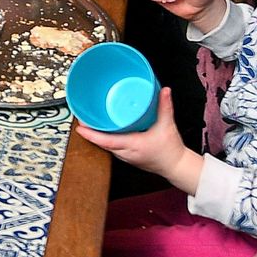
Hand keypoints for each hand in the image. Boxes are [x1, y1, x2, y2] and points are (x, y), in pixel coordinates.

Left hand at [75, 88, 202, 190]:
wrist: (175, 166)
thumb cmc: (170, 151)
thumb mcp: (168, 125)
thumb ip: (165, 107)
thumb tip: (164, 91)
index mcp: (133, 146)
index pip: (107, 141)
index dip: (92, 134)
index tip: (81, 127)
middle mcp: (126, 153)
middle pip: (102, 143)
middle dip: (90, 133)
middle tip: (82, 119)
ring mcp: (126, 156)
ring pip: (106, 146)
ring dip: (97, 137)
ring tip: (90, 124)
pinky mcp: (128, 156)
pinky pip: (113, 147)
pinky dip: (106, 139)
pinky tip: (106, 131)